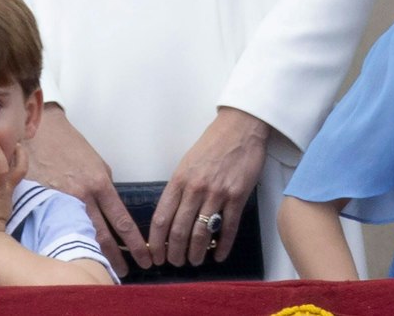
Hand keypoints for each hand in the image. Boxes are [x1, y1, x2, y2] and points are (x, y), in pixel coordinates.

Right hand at [30, 105, 148, 274]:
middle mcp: (80, 195)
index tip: (145, 258)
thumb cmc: (70, 144)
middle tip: (124, 273)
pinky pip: (54, 225)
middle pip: (101, 236)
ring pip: (78, 234)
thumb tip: (110, 210)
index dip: (135, 244)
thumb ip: (104, 188)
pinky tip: (68, 251)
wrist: (39, 129)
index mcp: (98, 184)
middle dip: (115, 258)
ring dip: (92, 252)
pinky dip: (64, 240)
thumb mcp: (96, 163)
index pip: (122, 222)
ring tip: (100, 267)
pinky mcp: (39, 200)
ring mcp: (57, 199)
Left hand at [148, 107, 267, 266]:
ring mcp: (217, 194)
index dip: (156, 240)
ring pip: (202, 231)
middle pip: (179, 229)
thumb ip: (179, 188)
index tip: (154, 254)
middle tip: (175, 264)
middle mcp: (195, 189)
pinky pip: (229, 227)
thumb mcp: (186, 164)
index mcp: (178, 180)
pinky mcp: (238, 196)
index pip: (161, 217)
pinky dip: (224, 246)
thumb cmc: (210, 146)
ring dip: (197, 251)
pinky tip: (219, 256)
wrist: (239, 130)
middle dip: (175, 251)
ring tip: (194, 262)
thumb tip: (171, 214)